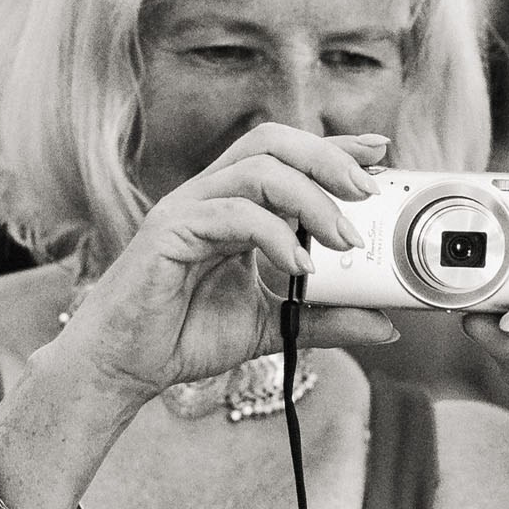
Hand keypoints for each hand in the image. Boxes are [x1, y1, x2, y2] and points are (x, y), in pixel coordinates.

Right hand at [54, 125, 402, 406]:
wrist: (123, 367)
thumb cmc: (184, 336)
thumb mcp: (273, 326)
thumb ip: (324, 319)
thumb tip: (385, 325)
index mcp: (233, 205)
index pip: (286, 156)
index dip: (333, 147)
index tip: (379, 152)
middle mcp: (209, 195)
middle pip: (272, 142)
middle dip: (327, 157)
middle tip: (369, 192)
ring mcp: (187, 209)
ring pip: (257, 170)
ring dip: (312, 200)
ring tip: (345, 241)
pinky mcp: (169, 233)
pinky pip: (231, 214)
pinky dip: (274, 235)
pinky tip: (299, 265)